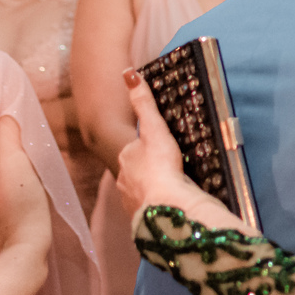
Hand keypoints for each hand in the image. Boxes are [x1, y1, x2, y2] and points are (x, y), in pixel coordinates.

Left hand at [116, 68, 215, 224]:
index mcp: (126, 157)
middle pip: (137, 172)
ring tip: (172, 192)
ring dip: (153, 192)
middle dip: (150, 173)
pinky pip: (150, 212)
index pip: (135, 150)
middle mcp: (123, 181)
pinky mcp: (142, 221)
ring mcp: (131, 202)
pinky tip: (170, 209)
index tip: (163, 153)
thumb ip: (143, 102)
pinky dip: (158, 209)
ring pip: (142, 193)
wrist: (167, 208)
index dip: (149, 150)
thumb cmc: (161, 167)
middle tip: (171, 172)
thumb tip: (128, 73)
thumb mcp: (156, 128)